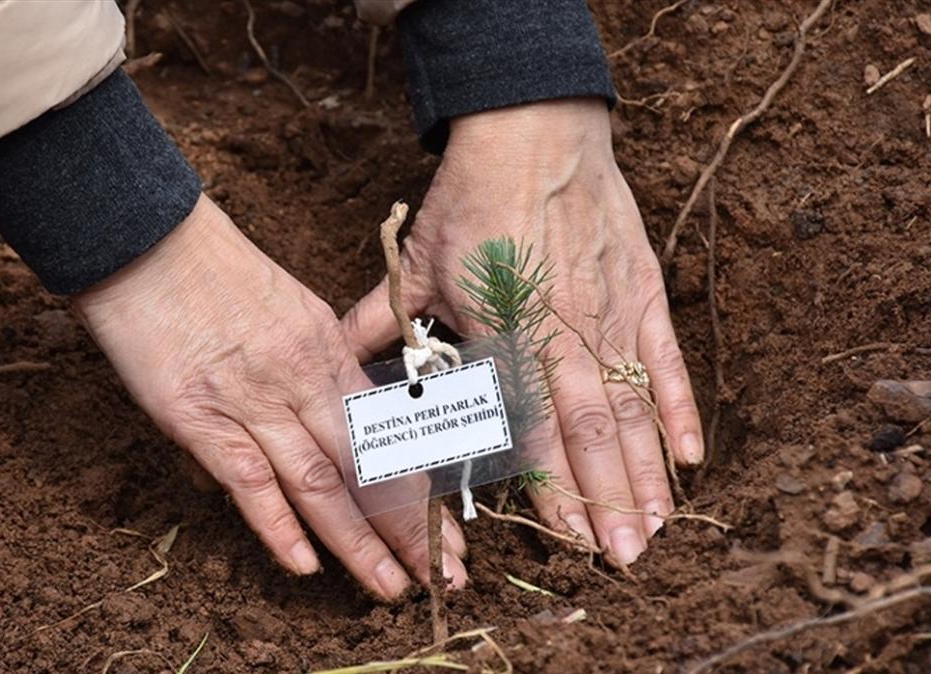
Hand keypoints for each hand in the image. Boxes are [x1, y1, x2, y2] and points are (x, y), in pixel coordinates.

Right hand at [73, 195, 466, 597]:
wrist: (143, 238)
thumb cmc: (210, 267)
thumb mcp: (286, 306)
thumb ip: (314, 362)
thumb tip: (332, 412)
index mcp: (327, 349)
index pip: (389, 435)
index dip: (423, 488)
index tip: (450, 532)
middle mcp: (301, 380)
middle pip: (369, 467)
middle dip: (411, 529)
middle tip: (446, 578)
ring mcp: (252, 401)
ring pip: (320, 484)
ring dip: (358, 543)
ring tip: (392, 588)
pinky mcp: (199, 418)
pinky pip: (248, 481)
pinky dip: (277, 526)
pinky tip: (306, 565)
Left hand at [341, 100, 703, 564]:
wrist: (534, 130)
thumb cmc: (472, 199)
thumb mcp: (416, 261)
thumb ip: (382, 319)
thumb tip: (338, 357)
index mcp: (502, 329)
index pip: (528, 424)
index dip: (550, 485)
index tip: (566, 537)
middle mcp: (561, 330)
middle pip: (590, 429)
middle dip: (608, 500)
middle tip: (624, 560)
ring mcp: (609, 312)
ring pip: (632, 405)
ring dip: (647, 471)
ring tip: (659, 527)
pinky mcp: (642, 290)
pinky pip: (665, 359)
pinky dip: (679, 408)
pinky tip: (691, 456)